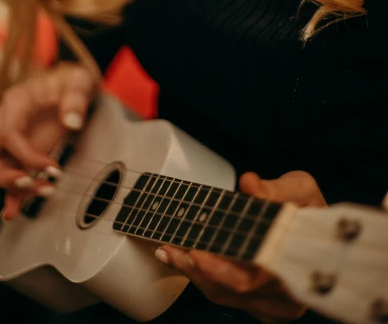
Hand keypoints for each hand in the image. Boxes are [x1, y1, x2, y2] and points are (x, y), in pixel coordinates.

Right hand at [0, 62, 99, 219]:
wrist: (70, 83)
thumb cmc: (71, 81)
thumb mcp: (78, 81)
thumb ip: (75, 99)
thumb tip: (72, 122)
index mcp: (16, 101)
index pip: (9, 134)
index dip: (28, 156)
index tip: (54, 170)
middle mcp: (4, 119)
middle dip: (2, 175)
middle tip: (31, 185)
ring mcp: (7, 136)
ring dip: (10, 186)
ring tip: (41, 193)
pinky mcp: (17, 151)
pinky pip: (5, 173)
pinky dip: (8, 193)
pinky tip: (12, 212)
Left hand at [155, 170, 326, 323]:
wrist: (323, 232)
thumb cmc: (312, 211)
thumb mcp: (301, 190)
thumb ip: (276, 189)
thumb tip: (249, 184)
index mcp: (300, 271)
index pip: (255, 279)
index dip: (222, 269)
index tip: (197, 252)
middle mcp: (288, 298)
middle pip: (233, 291)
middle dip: (197, 269)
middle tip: (170, 247)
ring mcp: (273, 307)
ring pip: (224, 296)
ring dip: (192, 273)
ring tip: (168, 251)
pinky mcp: (259, 306)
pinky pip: (224, 296)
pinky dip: (200, 277)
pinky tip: (181, 260)